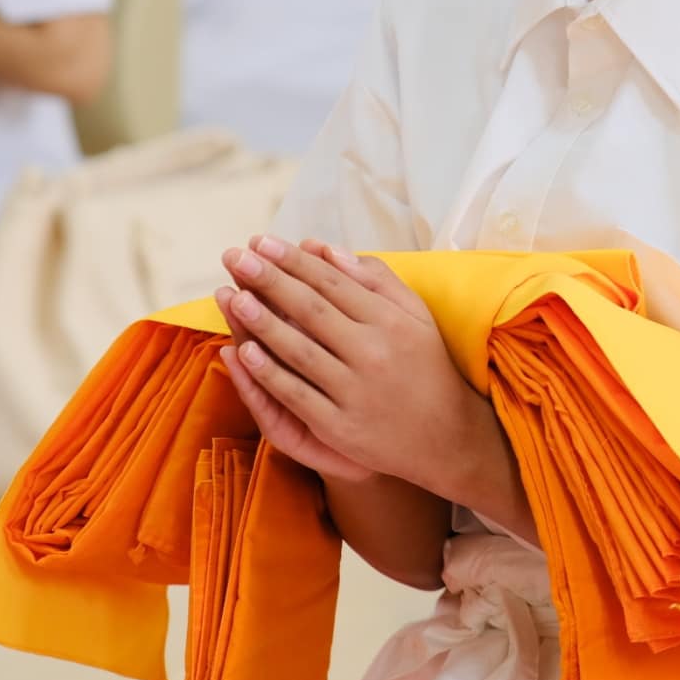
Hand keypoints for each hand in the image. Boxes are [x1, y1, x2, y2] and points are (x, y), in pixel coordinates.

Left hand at [215, 236, 503, 503]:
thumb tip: (328, 249)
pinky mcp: (341, 427)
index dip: (293, 260)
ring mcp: (355, 391)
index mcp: (389, 320)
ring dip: (262, 322)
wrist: (447, 437)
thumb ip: (376, 279)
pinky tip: (243, 352)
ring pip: (299, 351)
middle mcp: (373, 352)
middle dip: (269, 280)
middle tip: (235, 256)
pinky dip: (269, 374)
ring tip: (232, 295)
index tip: (260, 241)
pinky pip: (297, 395)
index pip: (332, 282)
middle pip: (311, 310)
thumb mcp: (414, 315)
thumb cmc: (426, 366)